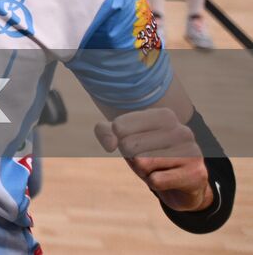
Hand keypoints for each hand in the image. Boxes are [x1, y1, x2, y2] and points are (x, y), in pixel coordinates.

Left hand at [96, 108, 211, 211]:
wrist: (182, 185)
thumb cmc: (149, 156)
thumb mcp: (124, 140)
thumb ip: (105, 132)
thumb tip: (111, 143)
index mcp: (164, 116)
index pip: (119, 126)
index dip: (120, 141)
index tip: (137, 145)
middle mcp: (181, 130)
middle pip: (129, 145)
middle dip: (132, 159)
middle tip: (149, 161)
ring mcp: (192, 151)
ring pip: (141, 163)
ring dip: (144, 171)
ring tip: (159, 169)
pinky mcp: (196, 174)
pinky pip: (156, 181)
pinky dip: (155, 184)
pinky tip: (169, 180)